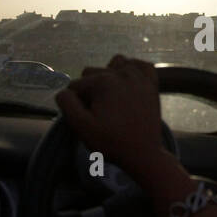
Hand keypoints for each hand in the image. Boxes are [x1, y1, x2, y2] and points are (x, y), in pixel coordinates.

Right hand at [54, 55, 168, 177]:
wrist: (143, 153)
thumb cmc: (110, 142)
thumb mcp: (81, 127)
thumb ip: (67, 104)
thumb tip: (64, 92)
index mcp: (102, 82)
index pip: (76, 85)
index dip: (76, 102)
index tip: (87, 117)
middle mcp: (121, 72)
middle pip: (92, 73)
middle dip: (90, 90)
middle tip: (99, 112)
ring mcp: (139, 76)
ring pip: (114, 63)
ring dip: (109, 75)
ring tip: (111, 96)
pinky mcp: (152, 83)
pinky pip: (139, 64)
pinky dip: (133, 69)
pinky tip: (128, 83)